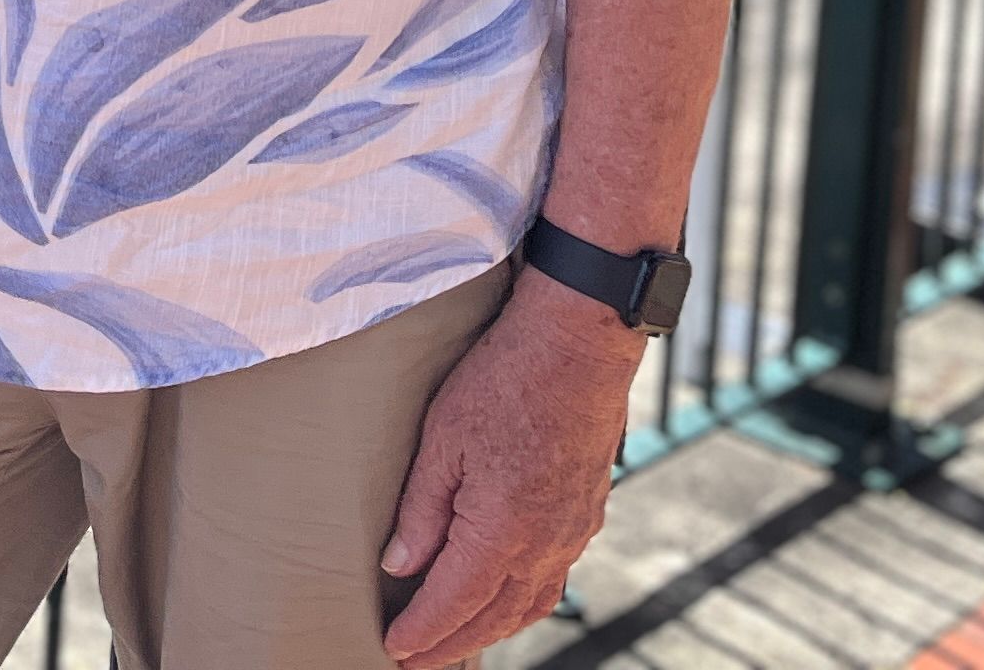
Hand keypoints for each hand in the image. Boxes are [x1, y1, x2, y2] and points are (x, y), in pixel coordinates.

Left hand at [378, 278, 642, 665]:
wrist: (578, 345)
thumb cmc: (505, 380)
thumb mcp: (443, 439)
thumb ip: (422, 510)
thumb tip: (400, 564)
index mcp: (502, 530)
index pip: (453, 603)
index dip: (422, 632)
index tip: (395, 648)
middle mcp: (545, 544)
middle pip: (495, 618)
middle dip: (453, 644)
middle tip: (417, 659)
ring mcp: (573, 532)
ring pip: (531, 605)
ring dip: (492, 630)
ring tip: (456, 639)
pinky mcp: (587, 513)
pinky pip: (555, 578)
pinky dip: (524, 601)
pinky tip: (505, 593)